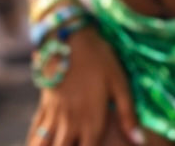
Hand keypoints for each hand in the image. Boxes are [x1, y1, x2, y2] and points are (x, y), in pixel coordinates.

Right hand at [27, 25, 143, 145]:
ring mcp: (54, 116)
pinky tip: (38, 142)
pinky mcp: (43, 106)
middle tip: (78, 142)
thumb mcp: (120, 82)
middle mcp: (69, 123)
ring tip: (61, 142)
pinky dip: (35, 141)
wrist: (69, 39)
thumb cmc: (100, 59)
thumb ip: (128, 114)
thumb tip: (139, 141)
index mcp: (91, 120)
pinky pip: (35, 133)